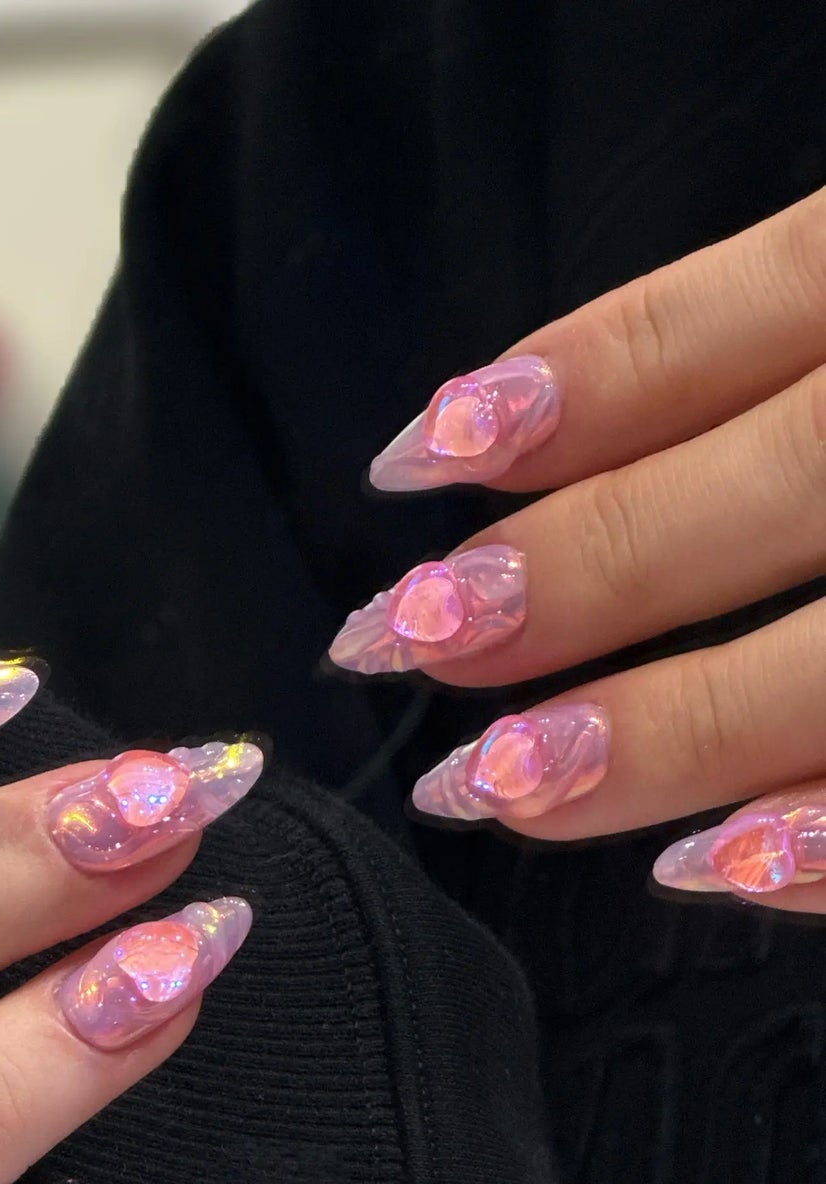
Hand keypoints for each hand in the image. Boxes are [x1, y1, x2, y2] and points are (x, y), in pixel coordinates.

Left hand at [328, 184, 825, 912]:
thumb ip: (761, 346)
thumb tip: (510, 434)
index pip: (767, 303)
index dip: (584, 384)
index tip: (412, 460)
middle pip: (794, 479)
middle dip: (589, 571)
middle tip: (406, 641)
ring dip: (671, 732)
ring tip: (501, 786)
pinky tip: (709, 871)